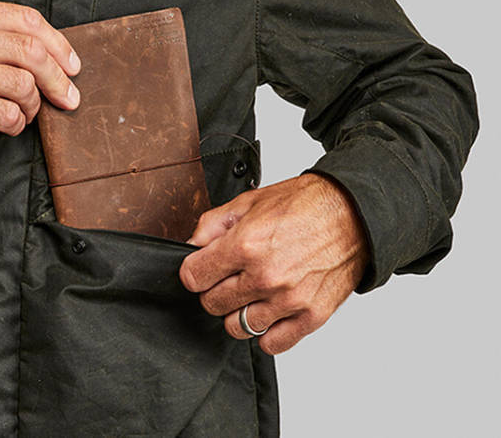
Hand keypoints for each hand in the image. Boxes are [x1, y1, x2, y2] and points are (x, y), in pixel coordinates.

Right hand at [0, 0, 80, 140]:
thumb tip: (45, 48)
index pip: (27, 20)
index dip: (59, 44)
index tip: (72, 65)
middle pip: (32, 53)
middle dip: (59, 80)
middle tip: (68, 97)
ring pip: (23, 86)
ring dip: (34, 105)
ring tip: (27, 111)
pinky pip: (5, 115)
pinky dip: (16, 124)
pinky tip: (11, 124)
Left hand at [179, 173, 369, 354]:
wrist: (354, 214)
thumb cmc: (305, 205)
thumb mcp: (249, 202)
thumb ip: (212, 225)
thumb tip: (191, 246)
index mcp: (245, 245)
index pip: (193, 277)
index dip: (195, 271)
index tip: (204, 268)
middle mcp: (265, 276)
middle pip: (212, 304)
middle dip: (215, 290)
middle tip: (231, 277)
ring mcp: (289, 300)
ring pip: (237, 327)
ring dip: (239, 312)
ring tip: (252, 294)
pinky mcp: (311, 316)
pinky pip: (272, 344)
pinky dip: (267, 332)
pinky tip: (271, 311)